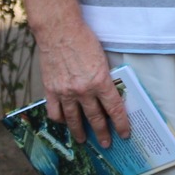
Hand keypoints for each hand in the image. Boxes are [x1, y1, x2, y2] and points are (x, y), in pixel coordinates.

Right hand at [35, 19, 129, 148]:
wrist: (59, 30)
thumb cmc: (83, 39)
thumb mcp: (103, 59)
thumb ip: (105, 78)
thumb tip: (110, 94)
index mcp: (101, 81)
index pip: (114, 109)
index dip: (120, 124)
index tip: (124, 134)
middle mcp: (83, 90)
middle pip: (95, 118)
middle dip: (102, 133)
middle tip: (106, 144)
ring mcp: (65, 92)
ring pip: (74, 119)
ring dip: (79, 132)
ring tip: (83, 140)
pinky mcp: (50, 89)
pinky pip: (55, 111)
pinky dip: (59, 119)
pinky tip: (63, 122)